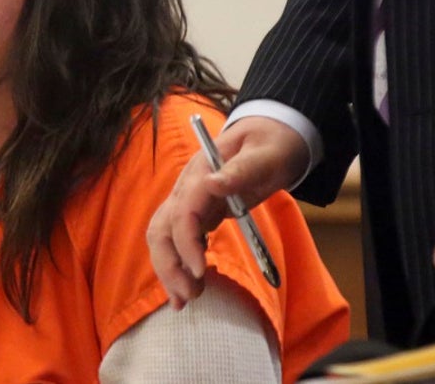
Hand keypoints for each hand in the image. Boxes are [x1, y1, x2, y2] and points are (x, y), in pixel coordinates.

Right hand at [146, 116, 308, 308]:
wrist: (271, 135)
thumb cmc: (272, 144)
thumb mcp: (265, 154)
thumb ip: (241, 169)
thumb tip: (213, 183)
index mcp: (201, 172)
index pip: (183, 211)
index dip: (186, 243)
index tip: (200, 270)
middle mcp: (187, 187)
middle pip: (162, 228)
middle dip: (170, 264)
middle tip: (192, 294)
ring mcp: (188, 201)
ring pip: (163, 237)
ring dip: (168, 269)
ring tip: (186, 300)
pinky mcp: (196, 214)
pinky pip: (176, 241)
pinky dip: (176, 266)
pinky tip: (184, 290)